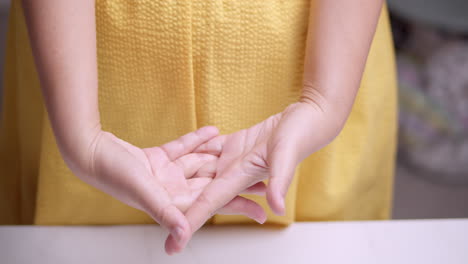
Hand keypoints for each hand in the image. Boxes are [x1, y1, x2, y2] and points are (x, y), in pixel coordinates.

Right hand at [71, 126, 265, 253]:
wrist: (88, 152)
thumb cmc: (112, 174)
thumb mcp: (143, 192)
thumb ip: (165, 213)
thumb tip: (185, 235)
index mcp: (174, 201)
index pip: (214, 204)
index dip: (238, 207)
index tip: (262, 212)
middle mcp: (172, 189)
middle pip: (212, 184)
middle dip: (236, 179)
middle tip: (262, 174)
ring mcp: (165, 174)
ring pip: (199, 164)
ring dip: (219, 156)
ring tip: (243, 149)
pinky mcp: (157, 158)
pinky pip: (182, 148)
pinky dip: (197, 141)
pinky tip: (214, 131)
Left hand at [165, 101, 343, 252]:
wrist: (308, 119)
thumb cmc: (301, 136)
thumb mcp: (287, 156)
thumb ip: (280, 181)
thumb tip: (277, 209)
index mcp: (240, 178)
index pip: (209, 205)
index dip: (190, 225)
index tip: (173, 245)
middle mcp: (232, 172)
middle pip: (198, 194)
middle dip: (178, 210)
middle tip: (154, 222)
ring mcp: (233, 159)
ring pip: (200, 170)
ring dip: (182, 180)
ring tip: (157, 186)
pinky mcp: (235, 144)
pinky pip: (209, 149)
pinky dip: (195, 153)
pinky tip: (181, 155)